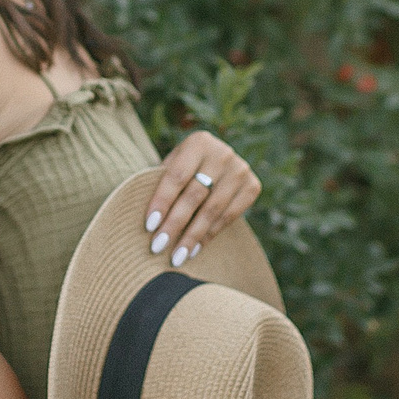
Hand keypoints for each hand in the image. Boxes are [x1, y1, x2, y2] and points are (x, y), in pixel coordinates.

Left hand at [143, 130, 260, 268]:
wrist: (220, 161)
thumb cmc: (186, 167)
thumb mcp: (174, 164)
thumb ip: (162, 182)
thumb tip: (145, 219)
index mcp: (199, 142)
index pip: (176, 176)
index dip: (162, 201)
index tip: (149, 226)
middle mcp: (223, 153)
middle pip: (194, 195)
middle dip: (174, 224)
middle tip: (158, 247)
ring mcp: (240, 170)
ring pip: (212, 210)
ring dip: (192, 236)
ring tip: (176, 256)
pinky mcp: (253, 186)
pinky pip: (228, 217)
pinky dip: (209, 236)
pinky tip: (194, 249)